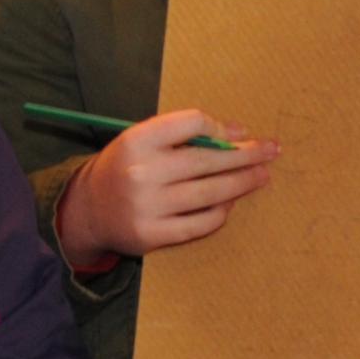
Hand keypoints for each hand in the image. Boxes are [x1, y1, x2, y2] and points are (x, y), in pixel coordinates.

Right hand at [51, 110, 277, 265]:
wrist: (88, 209)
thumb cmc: (126, 167)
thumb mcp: (142, 140)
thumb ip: (182, 134)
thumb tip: (237, 134)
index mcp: (137, 140)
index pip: (192, 123)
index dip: (221, 128)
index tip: (240, 134)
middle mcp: (142, 172)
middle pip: (208, 160)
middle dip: (246, 156)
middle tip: (271, 151)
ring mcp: (148, 206)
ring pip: (211, 192)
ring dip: (243, 183)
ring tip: (262, 176)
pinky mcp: (153, 235)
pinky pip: (202, 222)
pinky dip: (221, 211)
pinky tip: (231, 201)